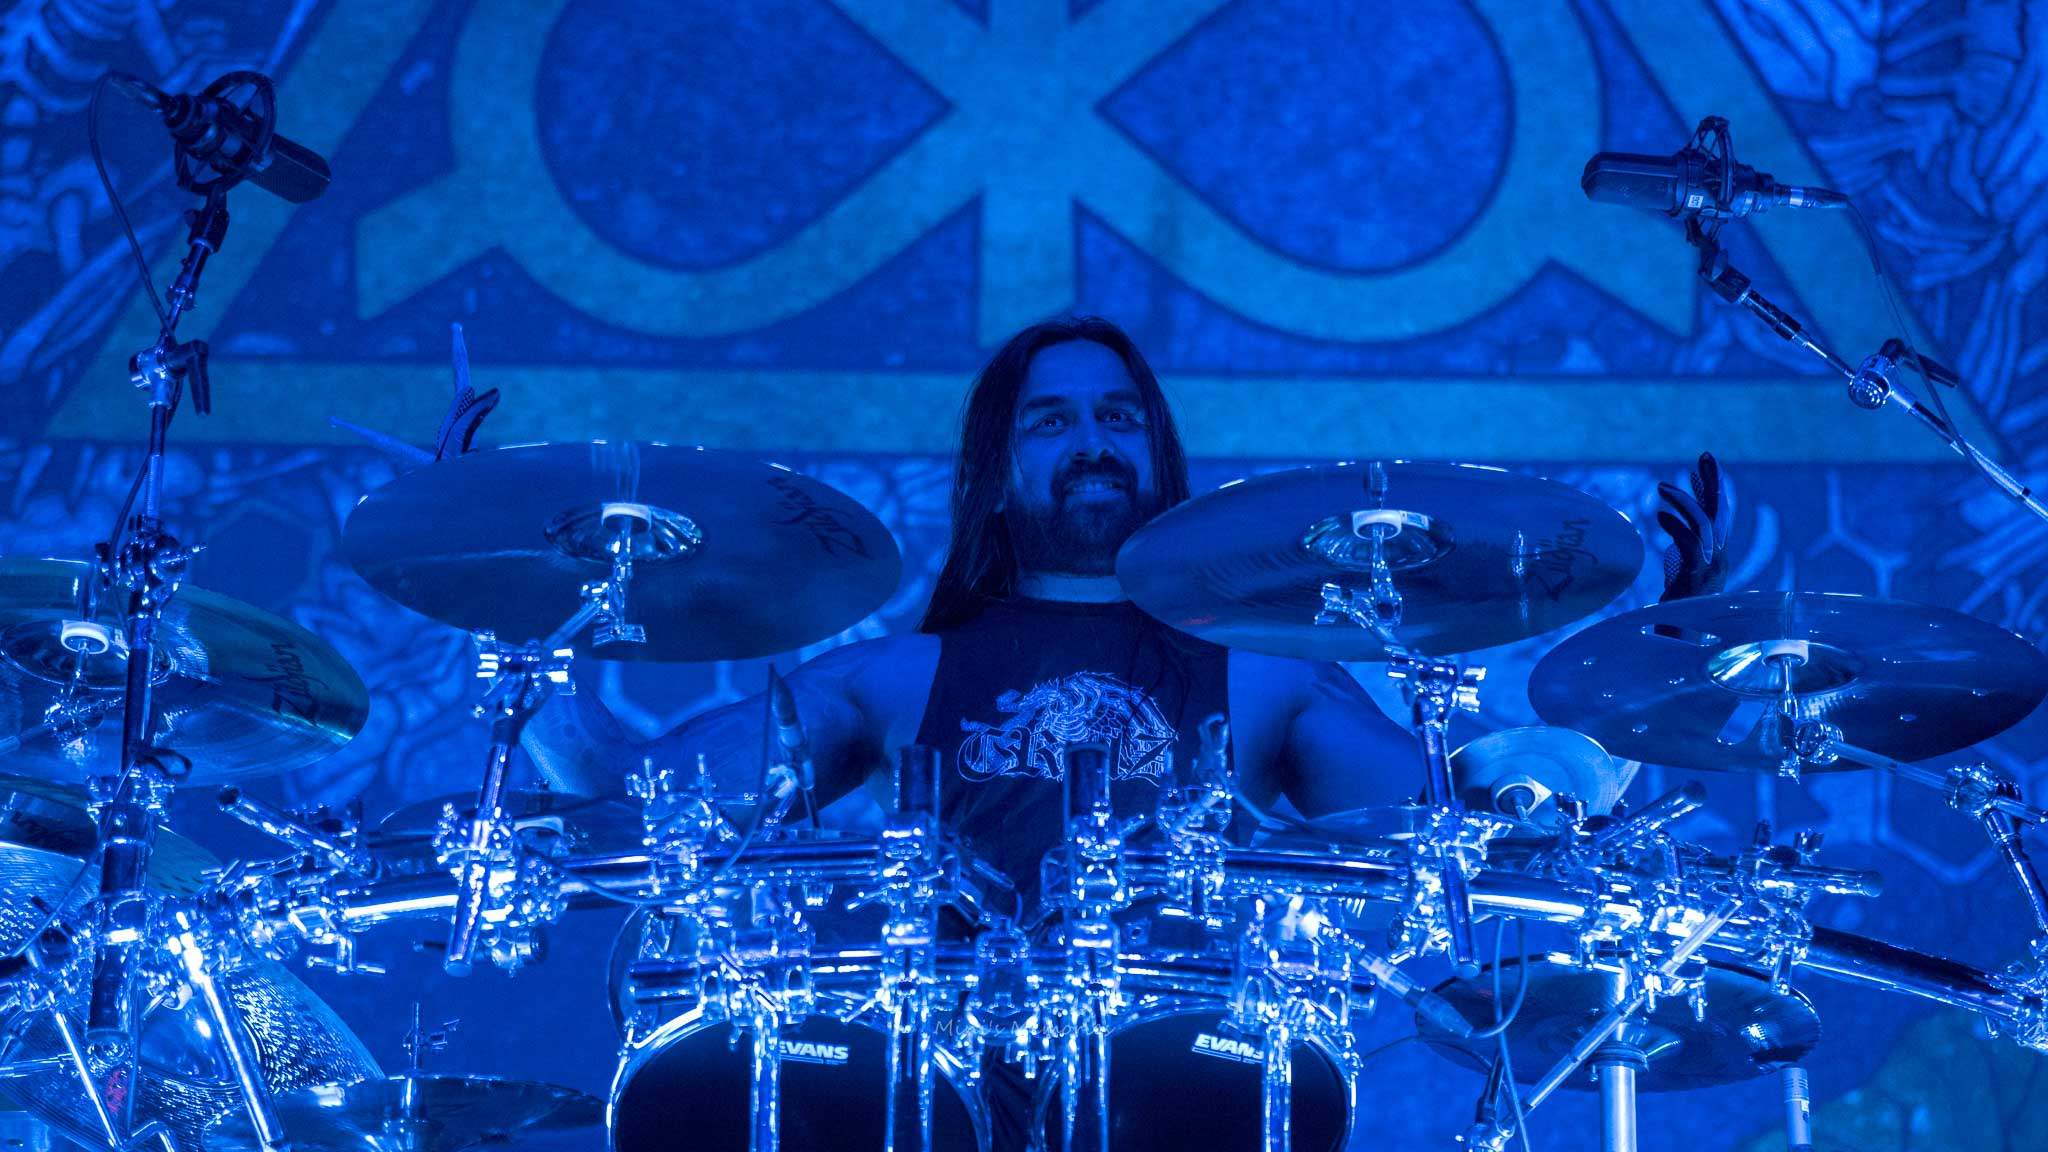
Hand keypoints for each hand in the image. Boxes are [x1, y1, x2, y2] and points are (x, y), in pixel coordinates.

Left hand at [1656, 452, 1729, 601]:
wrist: (1681, 638)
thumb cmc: (1678, 608)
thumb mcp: (1682, 569)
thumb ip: (1682, 546)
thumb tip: (1671, 518)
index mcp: (1718, 555)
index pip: (1719, 514)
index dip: (1711, 490)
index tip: (1700, 467)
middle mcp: (1719, 558)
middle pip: (1720, 512)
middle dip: (1713, 482)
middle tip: (1704, 455)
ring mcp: (1710, 567)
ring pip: (1704, 524)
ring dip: (1684, 501)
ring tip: (1661, 487)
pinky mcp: (1696, 577)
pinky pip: (1688, 544)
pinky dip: (1674, 526)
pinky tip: (1658, 516)